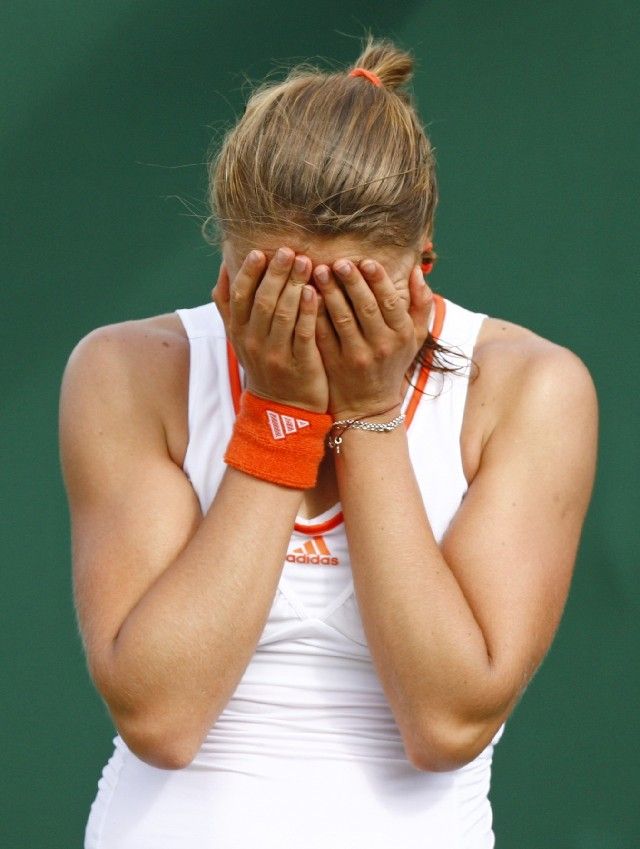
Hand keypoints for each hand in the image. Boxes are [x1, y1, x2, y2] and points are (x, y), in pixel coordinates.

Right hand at [212, 247, 328, 412]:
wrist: (282, 408)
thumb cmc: (265, 363)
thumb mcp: (240, 337)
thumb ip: (230, 306)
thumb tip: (223, 267)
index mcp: (238, 332)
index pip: (239, 297)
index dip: (248, 273)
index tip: (259, 252)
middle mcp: (253, 343)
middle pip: (262, 302)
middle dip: (276, 274)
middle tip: (289, 251)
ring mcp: (276, 355)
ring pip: (283, 315)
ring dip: (294, 286)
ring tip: (306, 263)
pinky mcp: (299, 364)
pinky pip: (303, 334)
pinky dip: (308, 311)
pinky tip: (315, 292)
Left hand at [313, 258, 431, 419]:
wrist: (370, 406)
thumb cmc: (392, 364)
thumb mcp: (415, 338)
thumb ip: (421, 304)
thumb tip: (415, 270)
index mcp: (401, 335)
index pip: (390, 301)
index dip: (378, 279)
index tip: (366, 260)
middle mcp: (381, 346)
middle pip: (365, 307)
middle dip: (351, 281)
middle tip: (339, 262)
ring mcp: (356, 356)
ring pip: (341, 318)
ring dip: (330, 293)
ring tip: (320, 272)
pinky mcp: (334, 364)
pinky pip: (323, 334)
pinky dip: (315, 314)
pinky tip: (307, 296)